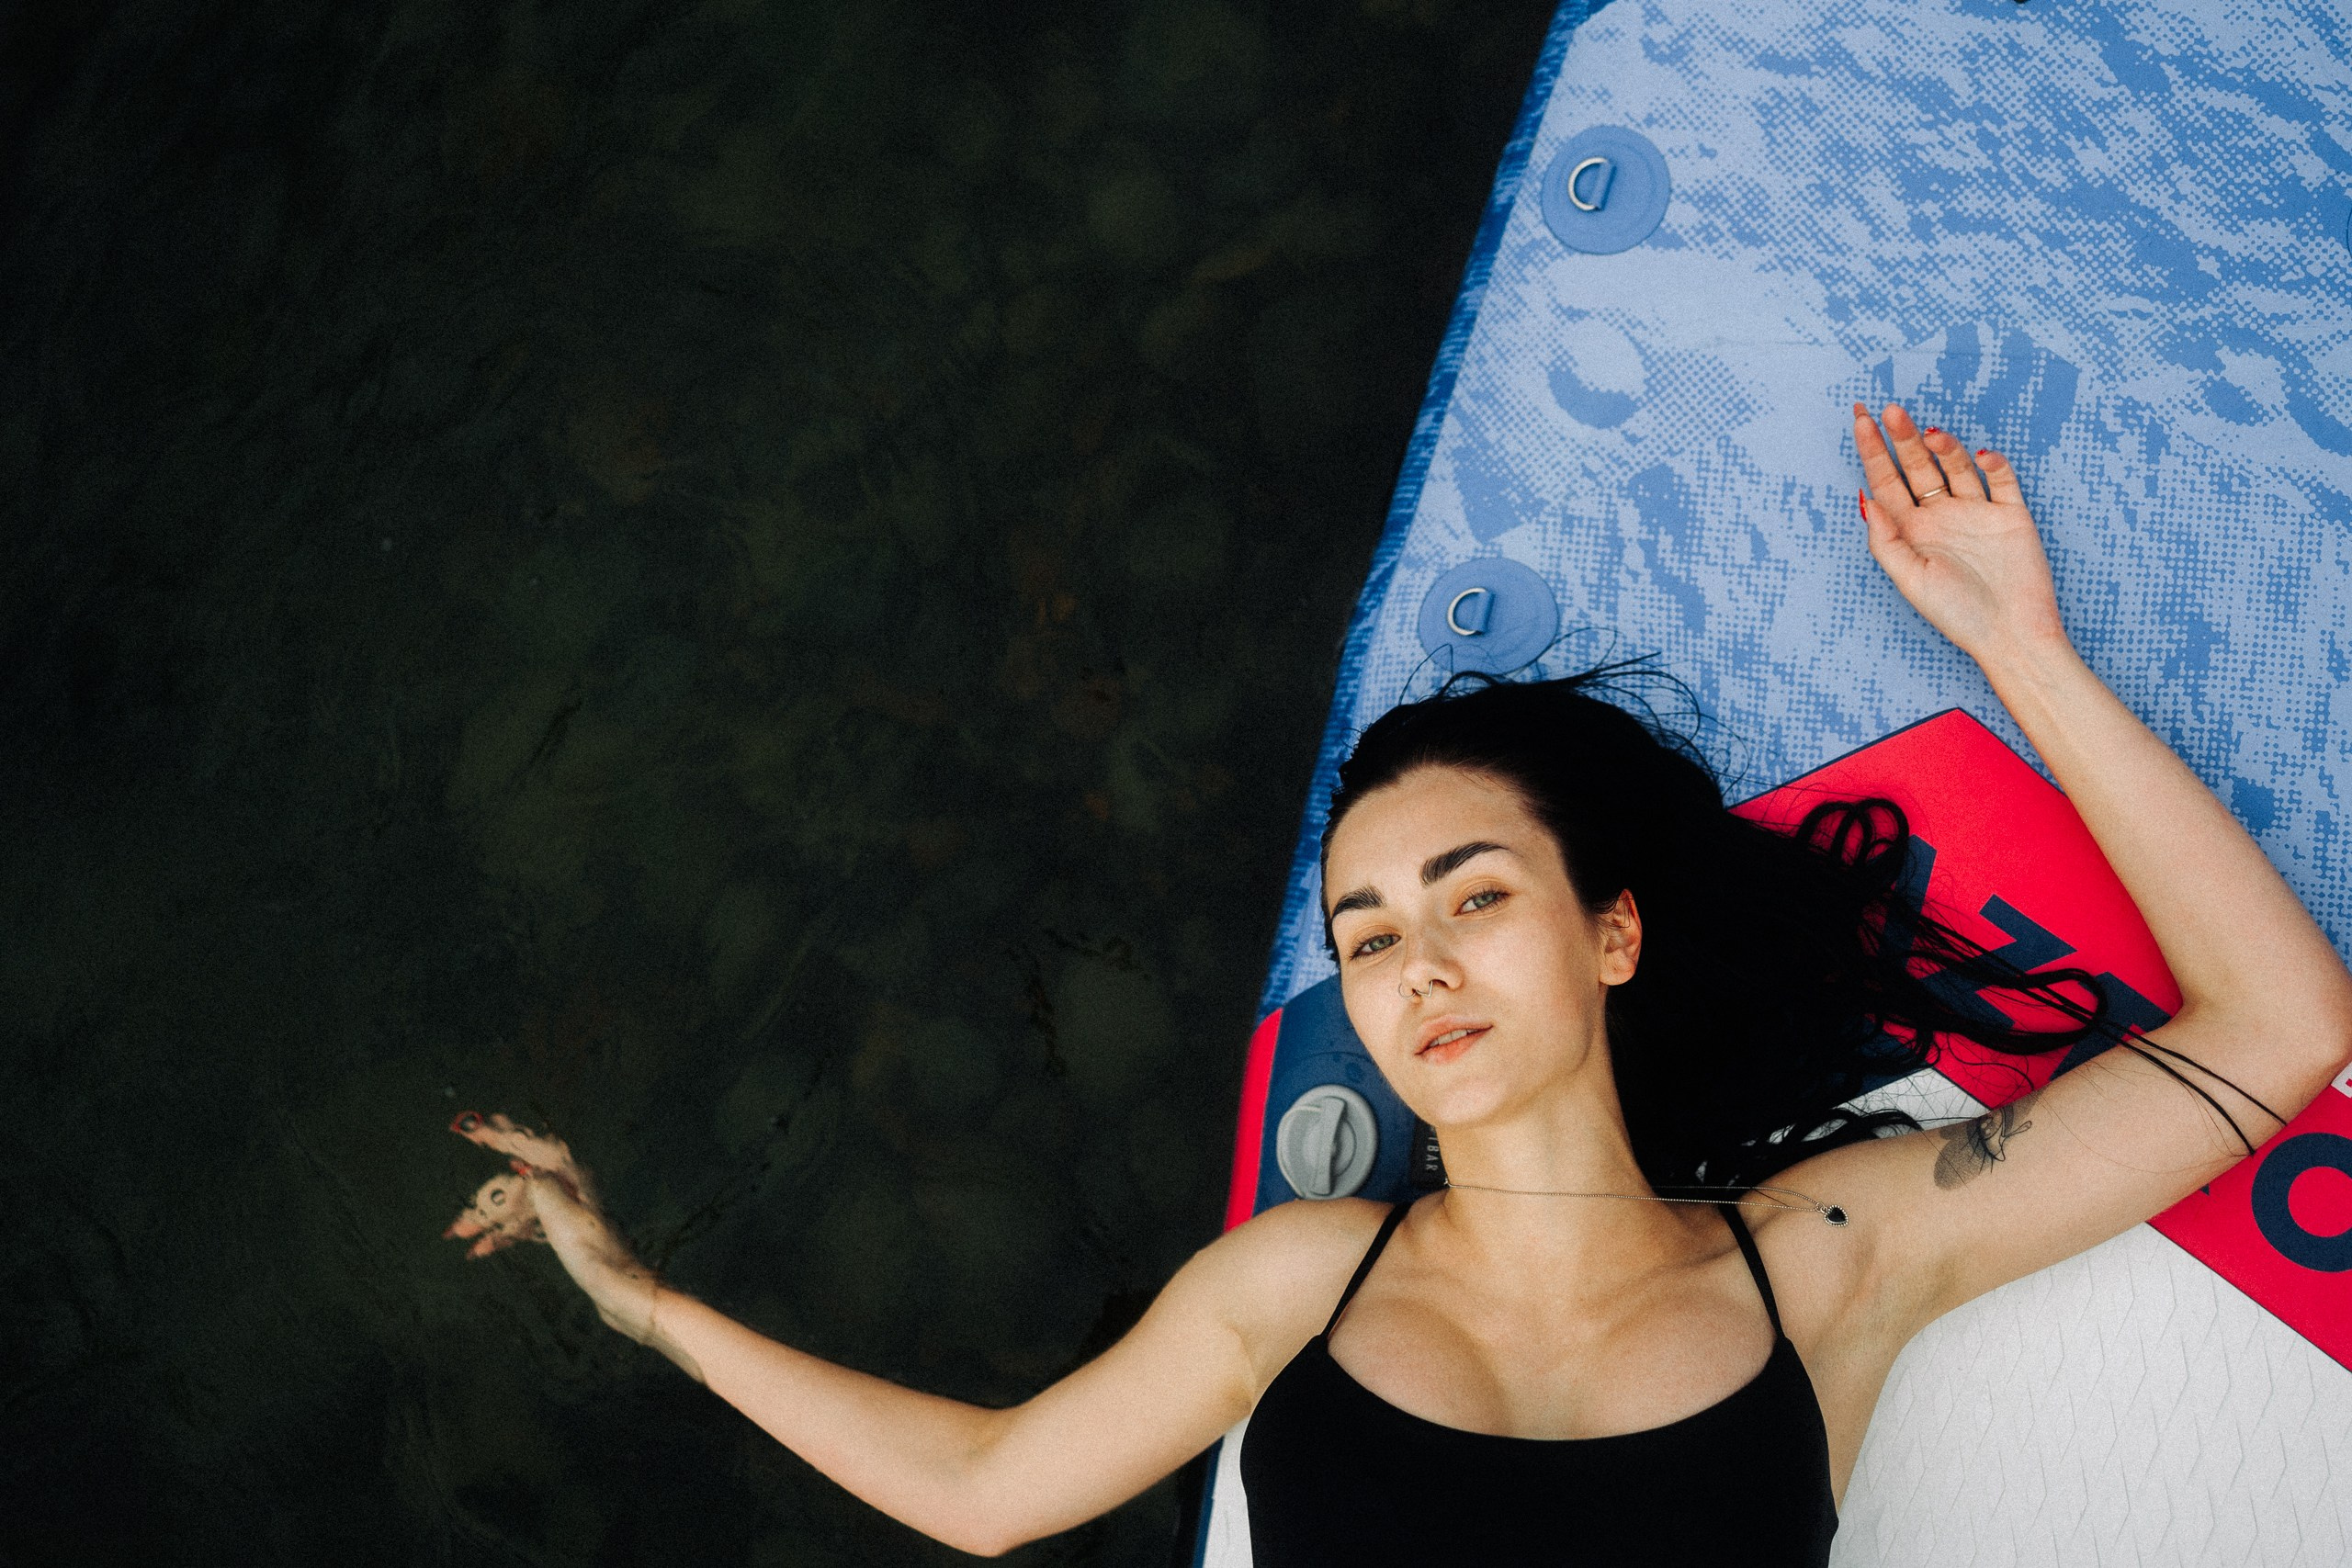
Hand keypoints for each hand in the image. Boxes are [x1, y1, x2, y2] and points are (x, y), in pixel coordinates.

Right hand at [444, 1112, 662, 1346]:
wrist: (617, 1289)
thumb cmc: (592, 1250)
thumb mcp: (559, 1212)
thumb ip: (538, 1185)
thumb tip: (526, 1172)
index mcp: (572, 1174)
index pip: (529, 1145)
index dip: (500, 1134)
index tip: (473, 1126)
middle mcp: (569, 1187)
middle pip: (518, 1181)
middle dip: (486, 1195)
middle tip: (457, 1215)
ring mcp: (566, 1210)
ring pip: (519, 1206)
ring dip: (489, 1218)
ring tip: (457, 1235)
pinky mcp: (563, 1232)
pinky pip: (527, 1226)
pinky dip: (504, 1234)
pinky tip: (480, 1249)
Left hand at [1853, 403, 2071, 665]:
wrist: (2012, 634)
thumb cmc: (1957, 614)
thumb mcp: (1910, 580)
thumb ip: (1886, 540)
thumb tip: (1865, 498)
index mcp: (1911, 530)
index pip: (1886, 481)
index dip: (1872, 450)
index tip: (1859, 419)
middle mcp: (1941, 515)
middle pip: (1917, 466)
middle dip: (1901, 438)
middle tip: (1889, 410)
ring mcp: (1977, 512)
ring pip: (1957, 466)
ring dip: (1944, 447)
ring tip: (1930, 434)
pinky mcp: (2011, 515)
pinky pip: (2002, 480)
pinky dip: (1993, 464)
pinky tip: (1981, 456)